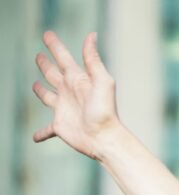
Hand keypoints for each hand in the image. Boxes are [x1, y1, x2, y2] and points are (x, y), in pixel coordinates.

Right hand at [31, 31, 121, 159]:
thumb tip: (91, 35)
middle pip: (53, 74)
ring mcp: (64, 109)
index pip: (63, 58)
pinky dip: (41, 132)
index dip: (55, 46)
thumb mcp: (102, 81)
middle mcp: (69, 92)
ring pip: (48, 97)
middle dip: (45, 65)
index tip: (47, 34)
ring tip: (35, 86)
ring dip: (40, 91)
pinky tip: (35, 137)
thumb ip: (93, 59)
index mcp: (78, 80)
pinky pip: (47, 130)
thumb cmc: (105, 110)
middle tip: (38, 55)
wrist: (105, 138)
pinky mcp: (60, 126)